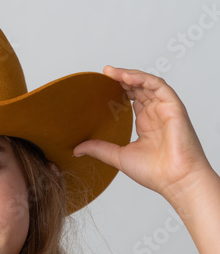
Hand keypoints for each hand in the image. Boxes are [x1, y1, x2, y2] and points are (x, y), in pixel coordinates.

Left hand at [73, 67, 211, 202]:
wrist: (175, 181)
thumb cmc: (155, 173)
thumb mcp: (118, 157)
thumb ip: (99, 149)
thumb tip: (77, 149)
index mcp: (146, 123)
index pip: (132, 98)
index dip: (118, 88)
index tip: (101, 84)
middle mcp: (156, 114)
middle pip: (139, 87)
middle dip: (121, 78)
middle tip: (104, 73)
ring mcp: (165, 109)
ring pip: (148, 83)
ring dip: (130, 75)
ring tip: (111, 72)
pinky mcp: (174, 107)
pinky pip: (159, 86)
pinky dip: (143, 79)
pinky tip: (127, 77)